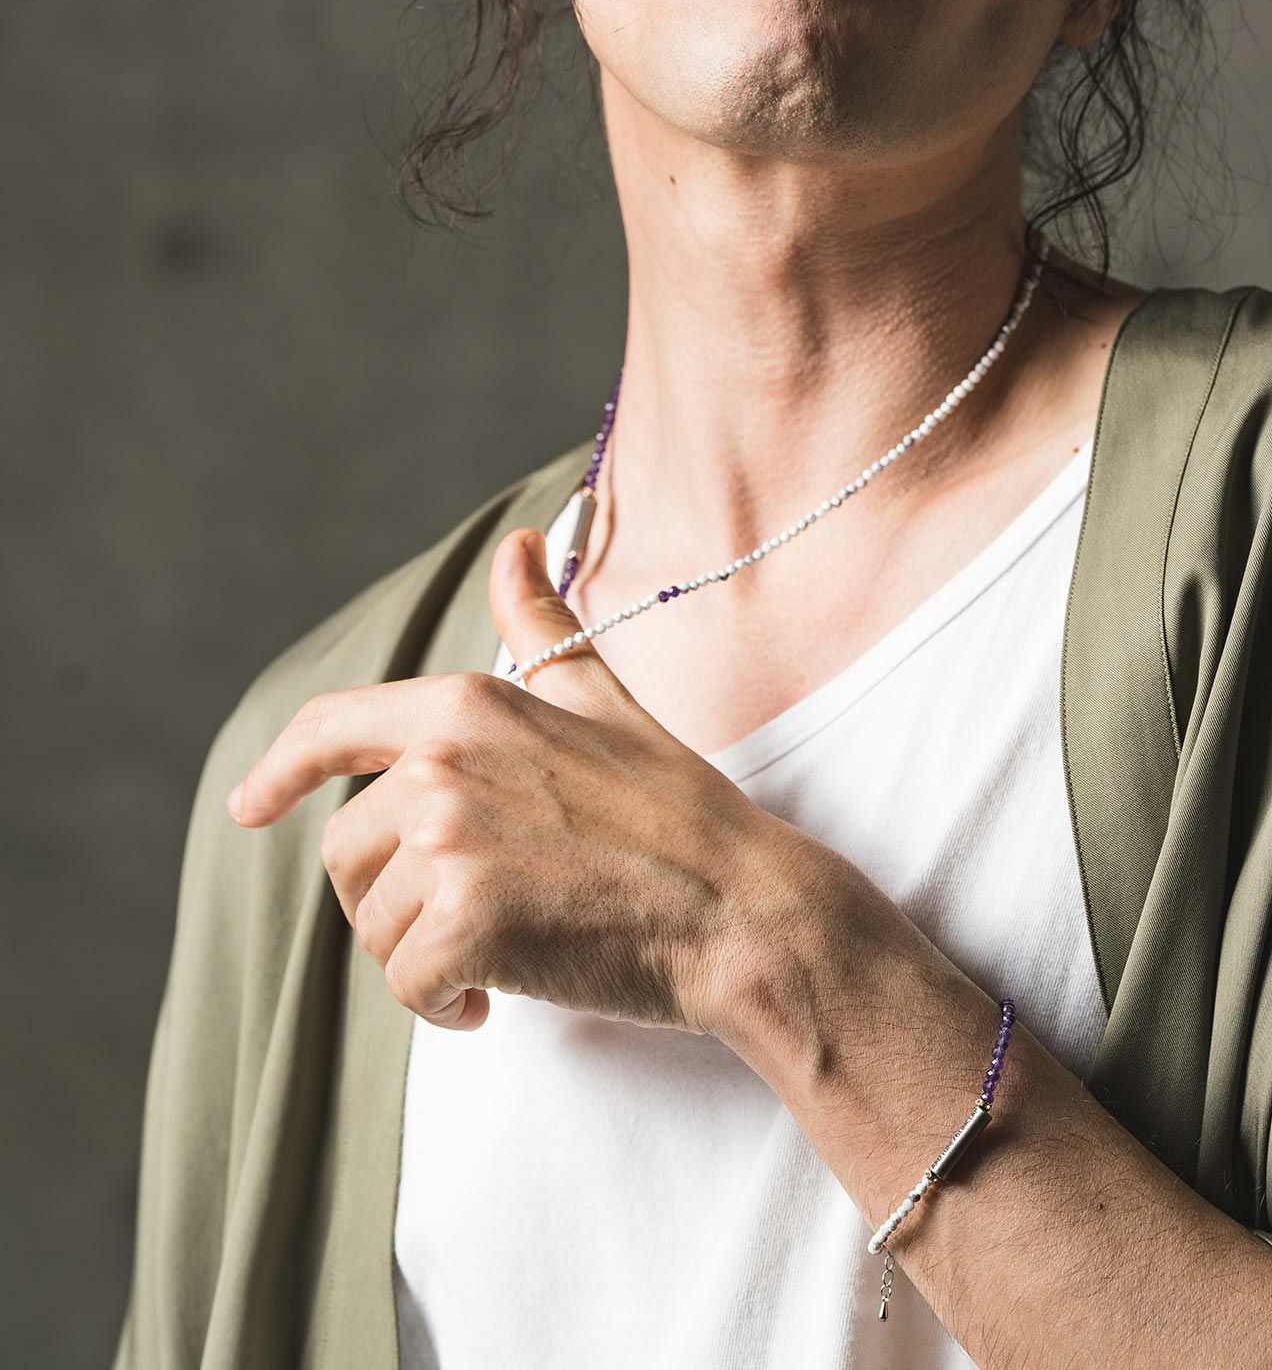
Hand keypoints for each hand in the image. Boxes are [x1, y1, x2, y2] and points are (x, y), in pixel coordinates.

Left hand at [224, 526, 792, 1034]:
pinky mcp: (465, 921)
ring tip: (505, 949)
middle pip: (348, 852)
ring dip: (426, 955)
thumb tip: (517, 547)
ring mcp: (450, 842)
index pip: (332, 728)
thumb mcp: (601, 700)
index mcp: (465, 706)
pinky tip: (500, 994)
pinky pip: (407, 985)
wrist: (740, 906)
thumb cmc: (675, 810)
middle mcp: (442, 764)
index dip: (279, 769)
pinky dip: (445, 1004)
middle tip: (476, 915)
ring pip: (373, 926)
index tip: (251, 806)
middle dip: (395, 899)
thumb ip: (540, 626)